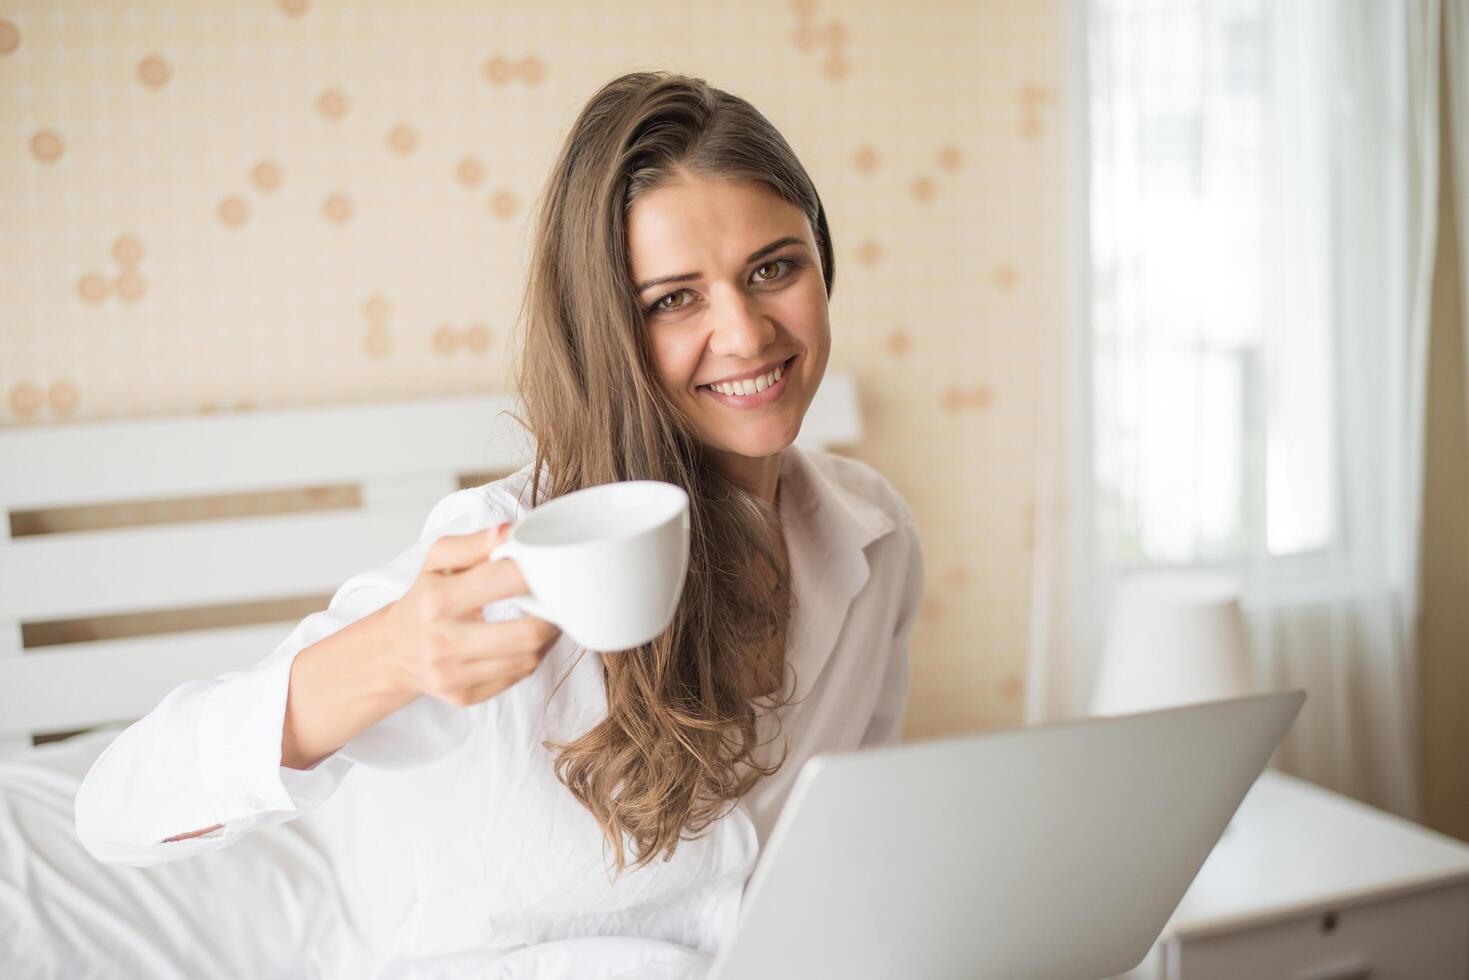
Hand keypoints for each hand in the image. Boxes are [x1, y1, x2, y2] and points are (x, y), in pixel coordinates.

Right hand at [383, 522, 560, 706]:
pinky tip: (526, 642)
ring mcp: (453, 675)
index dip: (539, 573)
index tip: (551, 569)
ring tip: (545, 620)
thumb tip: (508, 532)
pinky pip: (517, 678)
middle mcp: (443, 641)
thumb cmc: (423, 599)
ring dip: (547, 639)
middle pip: (528, 634)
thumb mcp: (437, 562)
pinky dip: (530, 658)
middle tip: (556, 602)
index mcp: (438, 600)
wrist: (392, 651)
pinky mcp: (463, 696)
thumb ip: (473, 544)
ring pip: (528, 660)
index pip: (506, 581)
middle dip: (552, 616)